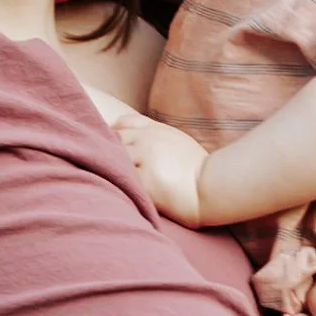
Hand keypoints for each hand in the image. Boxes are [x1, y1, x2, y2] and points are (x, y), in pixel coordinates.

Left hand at [114, 112, 208, 226]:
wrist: (213, 188)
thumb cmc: (199, 171)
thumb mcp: (179, 144)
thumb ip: (159, 140)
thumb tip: (141, 146)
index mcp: (157, 130)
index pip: (124, 123)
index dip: (115, 134)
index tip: (112, 148)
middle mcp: (148, 139)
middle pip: (114, 140)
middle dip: (108, 153)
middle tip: (103, 167)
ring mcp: (145, 157)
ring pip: (114, 159)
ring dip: (111, 169)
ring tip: (109, 181)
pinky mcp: (144, 179)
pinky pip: (121, 179)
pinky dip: (117, 184)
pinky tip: (117, 192)